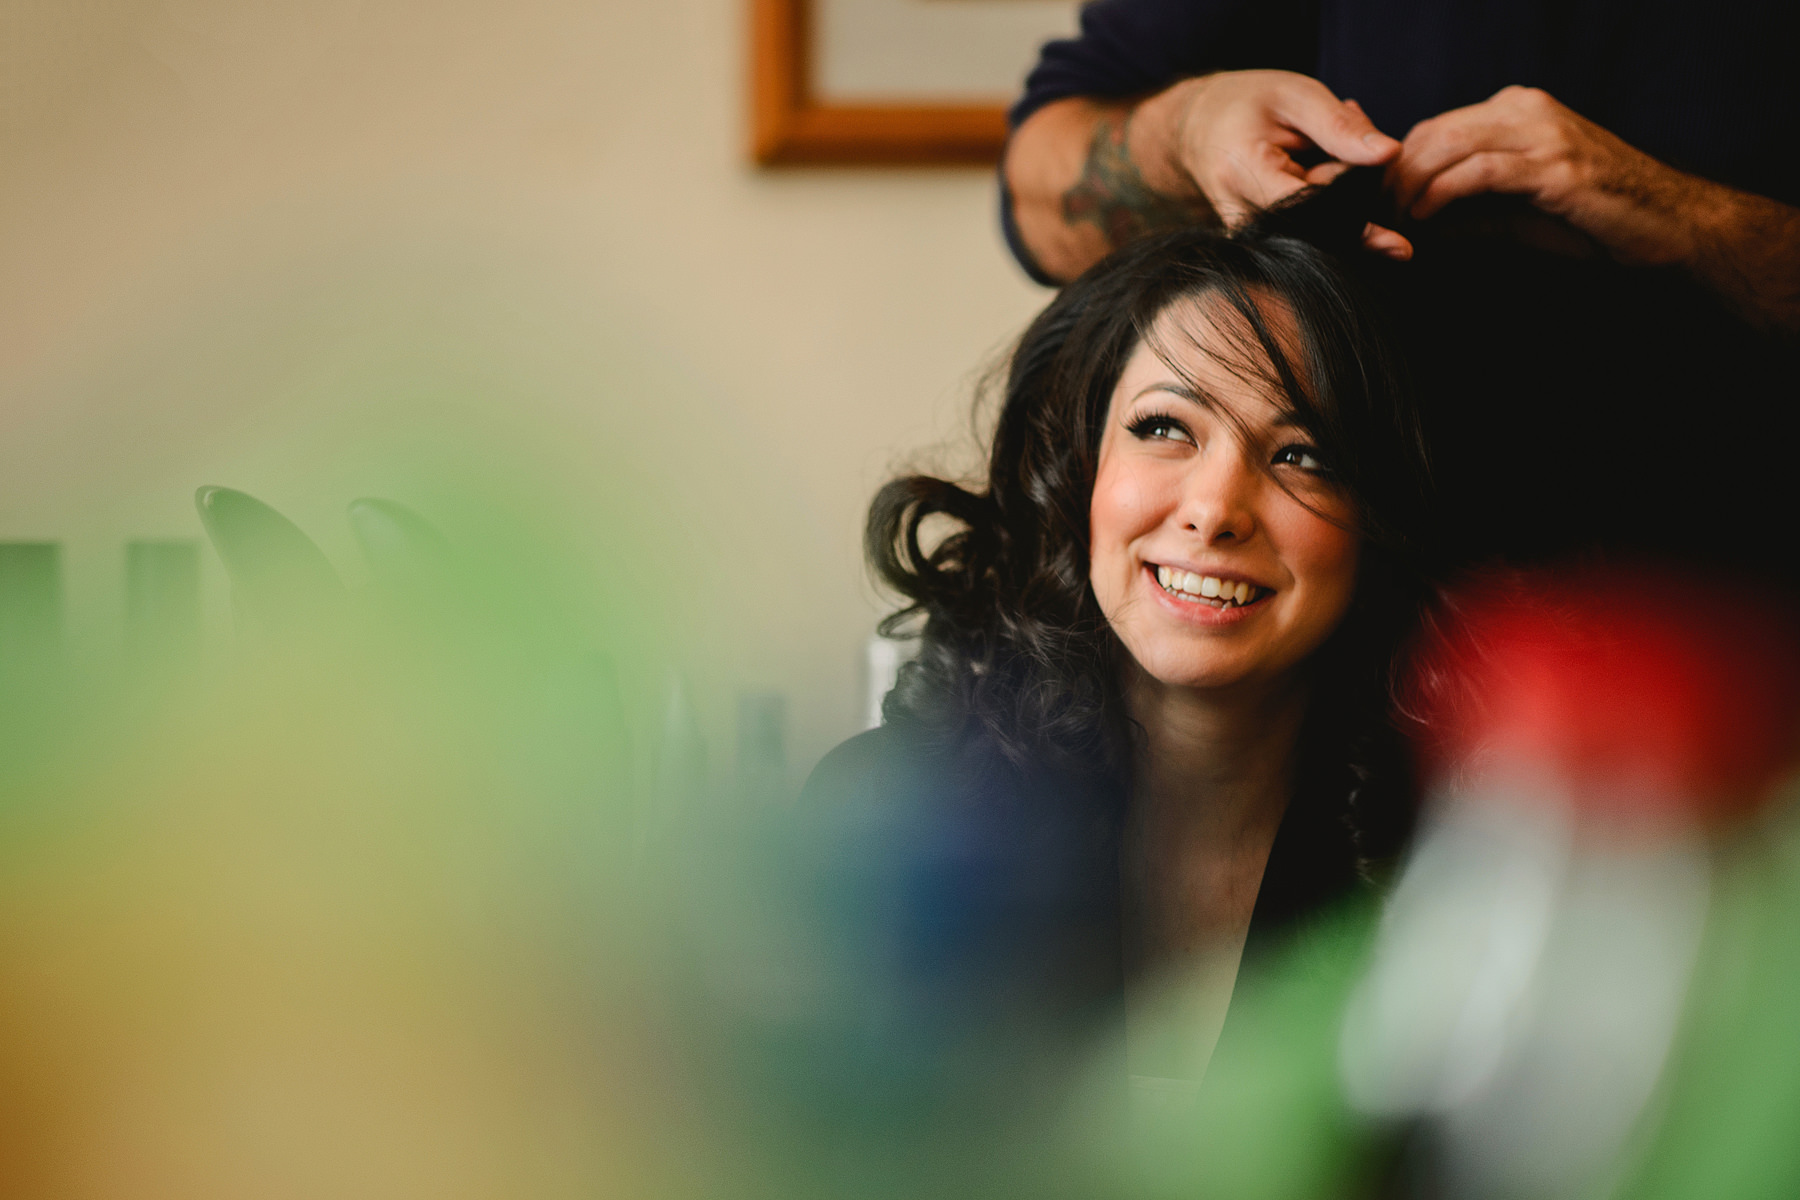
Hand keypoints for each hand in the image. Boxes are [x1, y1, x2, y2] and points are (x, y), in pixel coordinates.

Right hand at [1149, 71, 1411, 257]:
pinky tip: (1314, 165)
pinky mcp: (1256, 241)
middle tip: (1350, 125)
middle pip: (1319, 223)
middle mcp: (1240, 215)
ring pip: (1316, 230)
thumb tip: (1392, 154)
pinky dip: (1326, 204)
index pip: (1310, 210)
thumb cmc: (1246, 103)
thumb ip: (1341, 126)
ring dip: (1338, 190)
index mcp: (1244, 173)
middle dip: (1353, 188)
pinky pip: (1306, 233)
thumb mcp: (1296, 97)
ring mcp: (1245, 234)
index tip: (1399, 246)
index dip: (1358, 223)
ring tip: (1320, 141)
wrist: (1198, 126)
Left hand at [1387, 86, 1701, 266]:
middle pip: (1432, 132)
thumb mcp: (1518, 210)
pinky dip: (1441, 195)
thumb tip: (1413, 223)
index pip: (1435, 127)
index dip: (1396, 167)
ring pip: (1448, 145)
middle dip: (1392, 177)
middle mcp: (1527, 110)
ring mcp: (1543, 133)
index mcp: (1518, 111)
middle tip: (1370, 217)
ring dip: (1409, 187)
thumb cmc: (1595, 221)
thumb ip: (1467, 208)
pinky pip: (1479, 172)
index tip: (1372, 204)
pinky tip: (1423, 218)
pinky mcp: (1555, 166)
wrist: (1671, 226)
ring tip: (1391, 221)